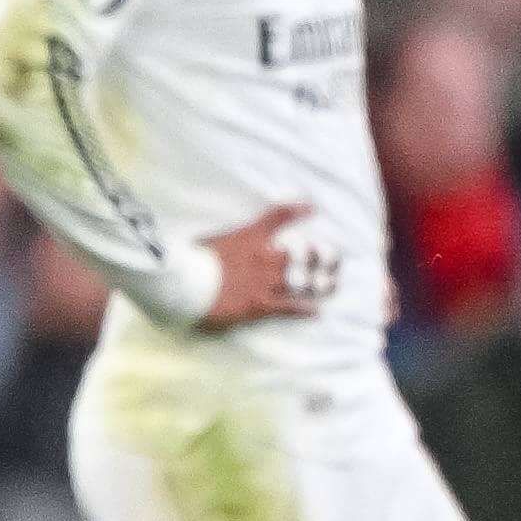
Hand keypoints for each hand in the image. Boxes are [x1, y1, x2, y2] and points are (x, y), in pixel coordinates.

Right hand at [197, 203, 330, 328]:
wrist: (187, 286)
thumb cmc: (192, 260)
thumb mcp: (206, 238)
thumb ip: (216, 236)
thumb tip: (211, 235)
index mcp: (249, 237)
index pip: (278, 217)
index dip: (296, 210)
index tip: (312, 208)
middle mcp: (263, 257)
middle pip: (300, 252)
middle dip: (318, 255)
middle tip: (333, 257)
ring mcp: (264, 281)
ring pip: (300, 280)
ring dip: (318, 283)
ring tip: (332, 286)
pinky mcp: (260, 304)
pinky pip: (288, 307)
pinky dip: (304, 309)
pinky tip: (316, 312)